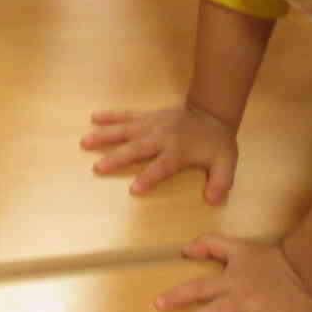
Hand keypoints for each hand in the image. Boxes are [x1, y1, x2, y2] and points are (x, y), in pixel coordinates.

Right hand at [83, 101, 239, 202]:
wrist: (212, 111)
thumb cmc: (216, 142)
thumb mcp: (226, 164)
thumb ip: (221, 182)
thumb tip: (213, 200)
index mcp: (177, 152)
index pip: (161, 167)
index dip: (149, 178)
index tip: (134, 189)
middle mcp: (160, 138)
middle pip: (136, 149)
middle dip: (117, 158)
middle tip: (98, 167)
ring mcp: (151, 125)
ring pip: (125, 130)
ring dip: (105, 136)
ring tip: (85, 141)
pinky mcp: (146, 116)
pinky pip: (126, 115)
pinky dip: (110, 115)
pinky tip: (93, 116)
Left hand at [158, 235, 311, 311]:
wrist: (307, 268)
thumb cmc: (269, 260)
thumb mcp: (237, 247)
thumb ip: (210, 244)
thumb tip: (184, 249)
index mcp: (231, 281)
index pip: (199, 288)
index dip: (179, 295)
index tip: (158, 304)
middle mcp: (245, 299)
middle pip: (218, 311)